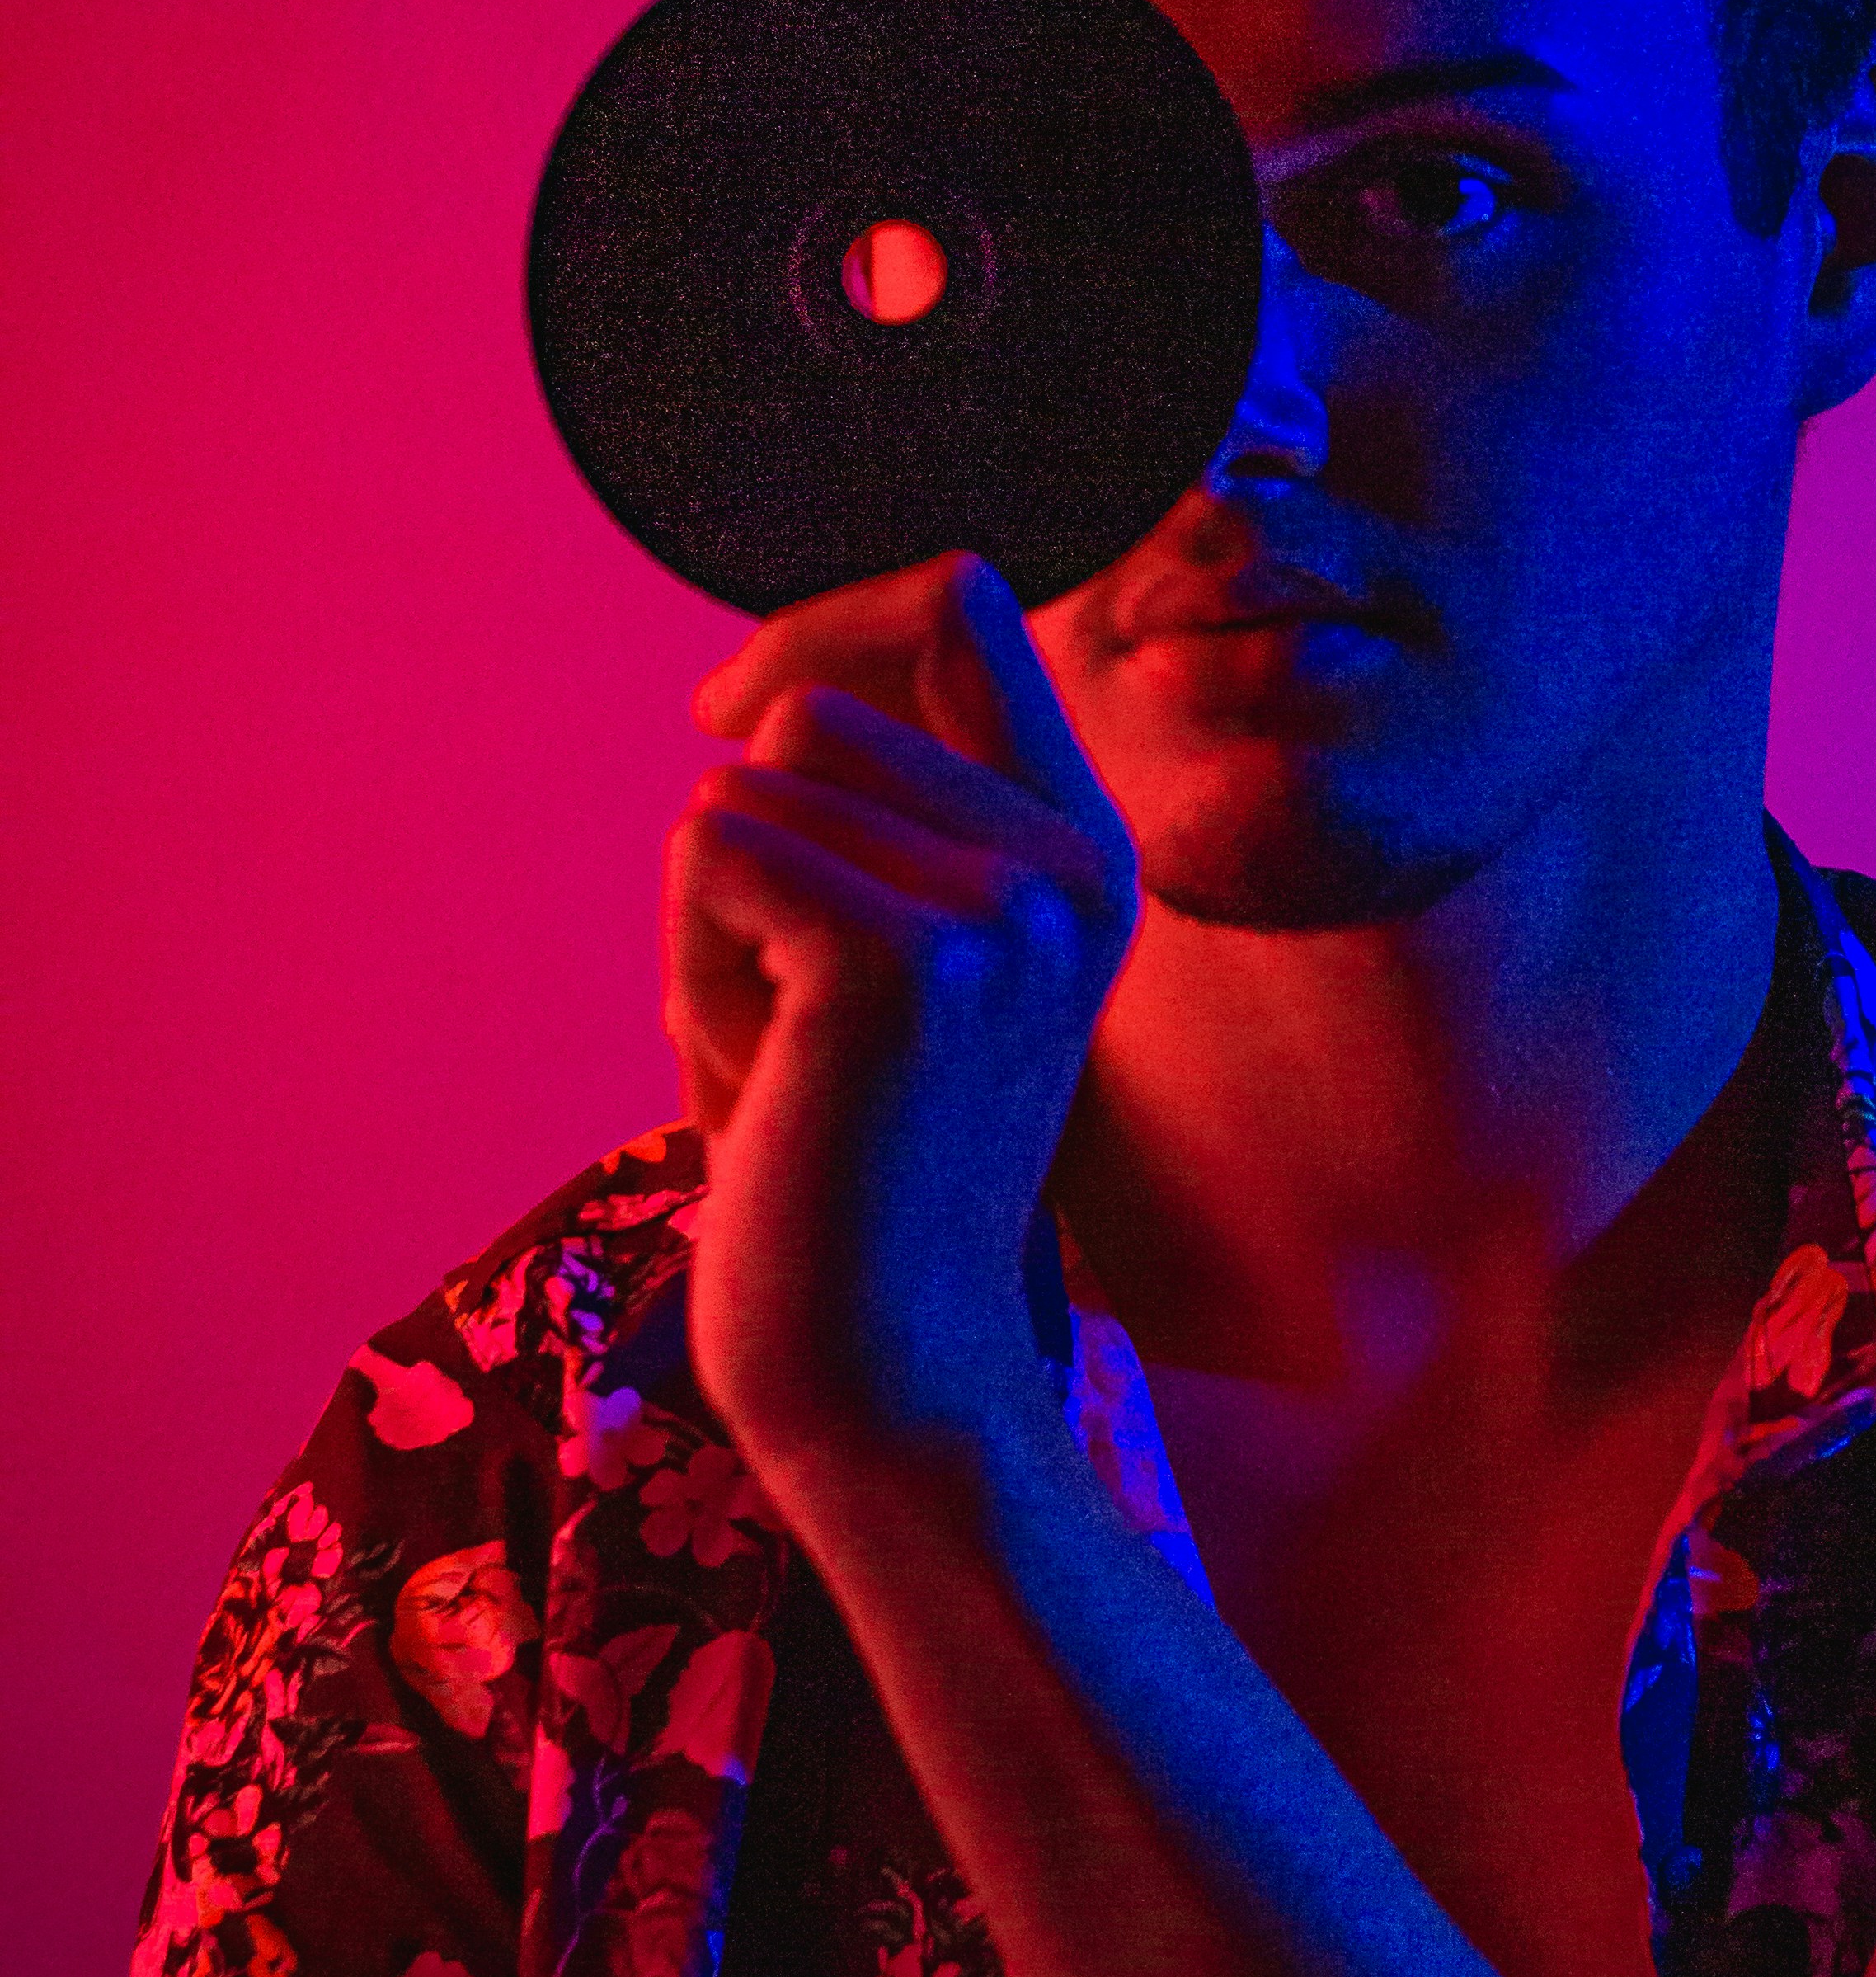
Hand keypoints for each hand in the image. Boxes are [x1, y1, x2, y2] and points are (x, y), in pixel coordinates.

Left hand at [666, 557, 1136, 1474]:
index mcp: (1083, 850)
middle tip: (786, 1012)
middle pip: (807, 714)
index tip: (725, 716)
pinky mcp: (902, 961)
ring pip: (739, 796)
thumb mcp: (891, 964)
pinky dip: (692, 970)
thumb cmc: (847, 1172)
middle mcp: (1066, 862)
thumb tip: (758, 693)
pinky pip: (709, 853)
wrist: (884, 1376)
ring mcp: (998, 907)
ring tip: (781, 1063)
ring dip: (711, 928)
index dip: (820, 629)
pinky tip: (760, 1084)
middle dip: (747, 849)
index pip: (965, 599)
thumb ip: (878, 822)